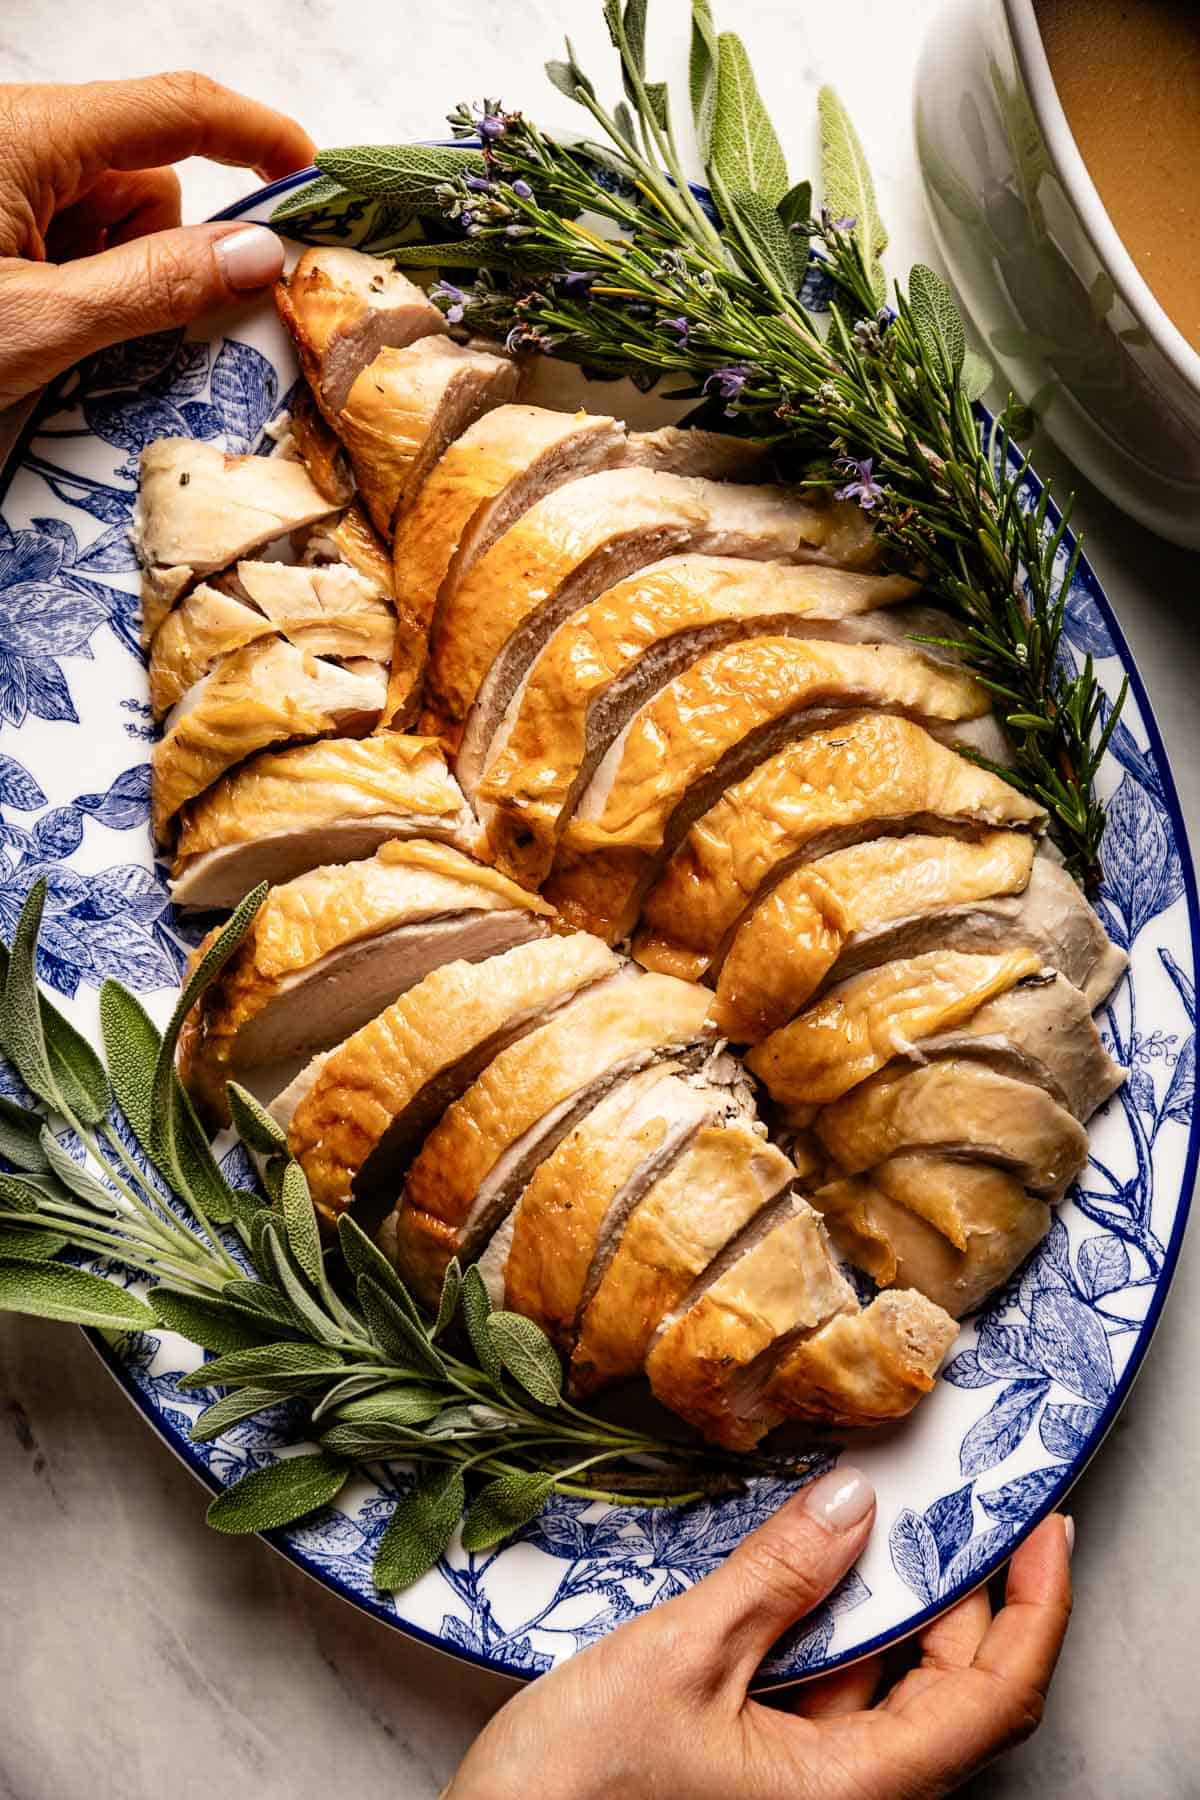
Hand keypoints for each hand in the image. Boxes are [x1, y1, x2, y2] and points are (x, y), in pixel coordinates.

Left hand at [0, 74, 314, 407]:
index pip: (178, 110)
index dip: (259, 137)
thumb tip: (257, 255)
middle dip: (159, 256)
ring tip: (51, 332)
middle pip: (146, 180)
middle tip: (119, 330)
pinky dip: (77, 280)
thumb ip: (153, 287)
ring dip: (111, 277)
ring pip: (113, 215)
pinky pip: (72, 232)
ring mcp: (5, 170)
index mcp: (33, 133)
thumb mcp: (40, 320)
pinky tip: (33, 319)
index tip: (315, 182)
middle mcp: (22, 134)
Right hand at [448, 1469, 1072, 1799]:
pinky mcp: (766, 1778)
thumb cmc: (575, 1792)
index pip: (993, 1695)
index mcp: (855, 1792)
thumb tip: (854, 1504)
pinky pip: (836, 1699)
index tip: (1045, 1526)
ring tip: (884, 1511)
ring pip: (893, 1691)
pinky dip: (840, 1628)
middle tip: (951, 1492)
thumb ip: (778, 1578)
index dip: (1034, 1606)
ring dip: (897, 1603)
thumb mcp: (681, 1659)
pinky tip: (814, 1568)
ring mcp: (808, 1792)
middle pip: (954, 1691)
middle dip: (965, 1589)